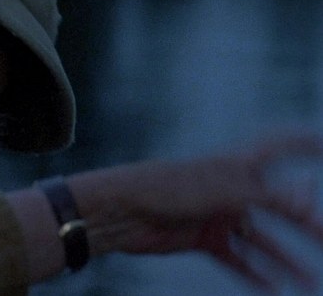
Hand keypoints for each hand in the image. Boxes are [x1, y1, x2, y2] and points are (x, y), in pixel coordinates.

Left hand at [68, 136, 322, 292]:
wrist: (121, 211)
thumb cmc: (169, 188)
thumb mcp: (226, 191)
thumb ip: (271, 198)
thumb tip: (309, 203)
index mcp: (237, 162)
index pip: (280, 146)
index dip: (305, 144)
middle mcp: (229, 186)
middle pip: (278, 204)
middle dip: (306, 223)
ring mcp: (216, 212)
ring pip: (259, 237)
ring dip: (284, 259)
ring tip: (309, 282)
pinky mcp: (201, 237)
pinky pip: (236, 258)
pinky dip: (254, 273)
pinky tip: (274, 291)